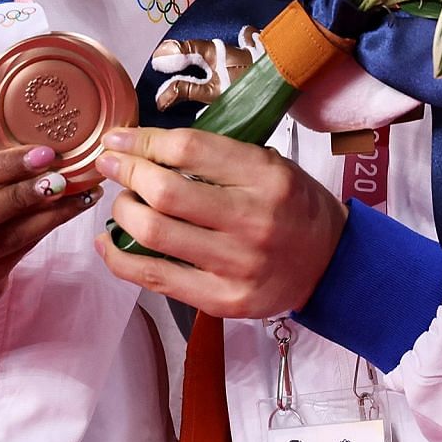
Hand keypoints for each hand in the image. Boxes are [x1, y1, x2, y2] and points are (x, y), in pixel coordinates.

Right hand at [0, 145, 102, 336]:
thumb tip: (37, 155)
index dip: (3, 167)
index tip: (42, 153)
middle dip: (23, 195)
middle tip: (61, 177)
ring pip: (3, 240)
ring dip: (46, 216)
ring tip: (75, 194)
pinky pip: (15, 256)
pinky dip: (43, 232)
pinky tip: (62, 215)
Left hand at [92, 126, 346, 319]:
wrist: (331, 264)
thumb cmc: (292, 206)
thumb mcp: (268, 164)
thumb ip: (214, 156)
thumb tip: (142, 146)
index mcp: (267, 177)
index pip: (189, 148)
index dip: (143, 141)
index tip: (119, 140)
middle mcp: (254, 221)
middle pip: (165, 192)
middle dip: (126, 173)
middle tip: (112, 166)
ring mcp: (238, 266)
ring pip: (153, 234)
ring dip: (122, 211)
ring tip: (122, 202)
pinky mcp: (224, 301)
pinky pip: (155, 278)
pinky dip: (120, 258)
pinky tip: (109, 241)